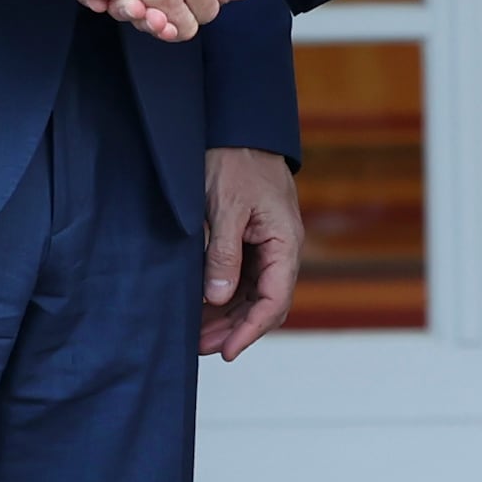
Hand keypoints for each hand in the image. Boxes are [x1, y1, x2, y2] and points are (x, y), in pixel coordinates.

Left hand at [201, 146, 302, 358]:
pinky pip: (242, 279)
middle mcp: (280, 250)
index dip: (251, 329)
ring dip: (227, 317)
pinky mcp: (250, 241)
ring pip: (252, 295)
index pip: (275, 300)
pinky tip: (201, 308)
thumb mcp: (226, 207)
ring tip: (197, 335)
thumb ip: (223, 254)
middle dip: (234, 329)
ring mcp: (266, 247)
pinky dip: (223, 297)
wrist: (238, 130)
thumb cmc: (236, 161)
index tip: (227, 350)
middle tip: (201, 347)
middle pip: (264, 304)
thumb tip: (218, 298)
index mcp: (284, 242)